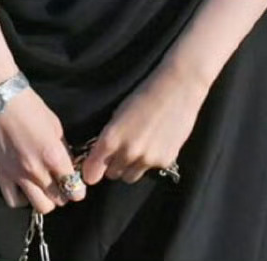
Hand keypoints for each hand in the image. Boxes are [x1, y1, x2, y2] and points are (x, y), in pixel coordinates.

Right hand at [0, 88, 85, 213]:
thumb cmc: (28, 105)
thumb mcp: (54, 124)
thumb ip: (62, 149)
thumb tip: (67, 165)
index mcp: (53, 155)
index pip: (74, 189)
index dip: (78, 189)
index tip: (76, 183)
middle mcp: (36, 170)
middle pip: (58, 201)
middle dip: (63, 193)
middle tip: (59, 182)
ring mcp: (17, 175)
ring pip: (40, 206)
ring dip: (45, 199)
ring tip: (43, 187)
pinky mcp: (0, 174)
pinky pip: (14, 201)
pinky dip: (22, 198)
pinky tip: (24, 187)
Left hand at [79, 61, 208, 186]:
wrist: (177, 89)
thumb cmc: (143, 95)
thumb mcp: (118, 114)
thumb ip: (108, 139)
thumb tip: (98, 160)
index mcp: (111, 138)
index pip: (93, 170)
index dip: (91, 171)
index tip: (90, 174)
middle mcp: (128, 153)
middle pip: (113, 174)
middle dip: (113, 165)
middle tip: (120, 150)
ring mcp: (147, 159)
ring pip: (130, 176)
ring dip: (130, 167)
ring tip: (138, 148)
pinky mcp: (165, 162)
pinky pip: (149, 170)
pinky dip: (149, 162)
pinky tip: (156, 143)